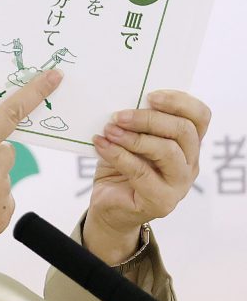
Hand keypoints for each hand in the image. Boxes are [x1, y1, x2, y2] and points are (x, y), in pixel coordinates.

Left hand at [84, 90, 209, 264]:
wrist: (109, 204)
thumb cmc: (120, 166)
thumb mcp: (130, 138)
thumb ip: (135, 122)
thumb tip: (122, 98)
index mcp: (188, 143)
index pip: (200, 117)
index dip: (179, 102)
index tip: (150, 95)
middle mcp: (190, 163)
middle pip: (183, 131)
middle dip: (149, 119)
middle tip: (118, 116)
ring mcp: (179, 184)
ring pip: (168, 151)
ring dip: (134, 138)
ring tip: (109, 131)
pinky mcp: (162, 201)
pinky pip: (142, 173)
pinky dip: (118, 155)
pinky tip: (101, 145)